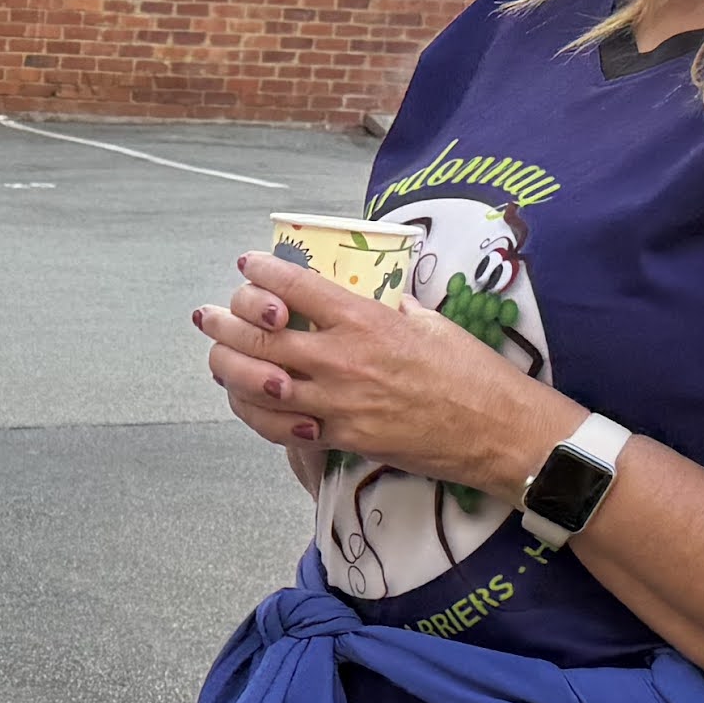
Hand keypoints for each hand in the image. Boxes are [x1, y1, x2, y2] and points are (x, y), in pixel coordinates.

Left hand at [194, 252, 575, 492]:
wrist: (496, 432)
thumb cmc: (473, 374)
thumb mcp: (431, 324)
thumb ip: (392, 309)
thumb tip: (373, 296)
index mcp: (366, 320)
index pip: (296, 286)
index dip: (261, 272)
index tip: (246, 263)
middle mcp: (343, 359)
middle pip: (261, 335)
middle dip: (225, 321)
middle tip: (208, 314)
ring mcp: (337, 403)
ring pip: (258, 383)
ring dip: (227, 367)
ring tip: (215, 356)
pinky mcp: (341, 439)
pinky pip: (279, 428)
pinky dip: (254, 414)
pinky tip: (246, 400)